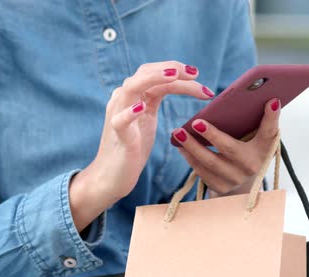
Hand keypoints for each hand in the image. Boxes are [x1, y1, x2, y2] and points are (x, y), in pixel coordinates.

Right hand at [69, 61, 213, 230]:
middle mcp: (124, 100)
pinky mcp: (118, 137)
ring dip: (153, 79)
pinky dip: (130, 113)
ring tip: (173, 76)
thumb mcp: (148, 117)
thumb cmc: (133, 146)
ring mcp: (118, 116)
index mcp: (134, 96)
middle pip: (144, 73)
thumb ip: (155, 98)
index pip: (153, 73)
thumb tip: (179, 84)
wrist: (112, 176)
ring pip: (131, 88)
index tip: (197, 73)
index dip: (175, 69)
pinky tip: (142, 108)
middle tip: (195, 73)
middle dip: (171, 69)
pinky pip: (120, 121)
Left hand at [172, 98, 280, 196]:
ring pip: (209, 161)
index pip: (270, 132)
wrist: (243, 184)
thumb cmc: (248, 151)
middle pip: (230, 149)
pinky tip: (180, 146)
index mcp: (264, 149)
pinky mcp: (220, 187)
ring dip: (192, 146)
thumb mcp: (257, 139)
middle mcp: (251, 166)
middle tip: (196, 122)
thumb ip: (260, 121)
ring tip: (178, 132)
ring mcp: (235, 179)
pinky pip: (201, 171)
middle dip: (212, 135)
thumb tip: (266, 98)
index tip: (272, 100)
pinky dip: (189, 157)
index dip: (272, 118)